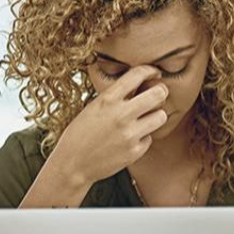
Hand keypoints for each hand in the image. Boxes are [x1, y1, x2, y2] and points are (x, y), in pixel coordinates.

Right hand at [45, 66, 168, 186]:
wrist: (72, 164)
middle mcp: (121, 114)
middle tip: (158, 94)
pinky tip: (130, 139)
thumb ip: (115, 96)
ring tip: (145, 119)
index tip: (154, 73)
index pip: (137, 74)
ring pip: (161, 116)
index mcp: (108, 99)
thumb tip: (138, 85)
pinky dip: (143, 138)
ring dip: (155, 116)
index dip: (150, 70)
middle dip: (160, 92)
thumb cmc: (79, 134)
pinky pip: (150, 138)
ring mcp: (129, 134)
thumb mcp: (93, 107)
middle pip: (158, 94)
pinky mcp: (134, 152)